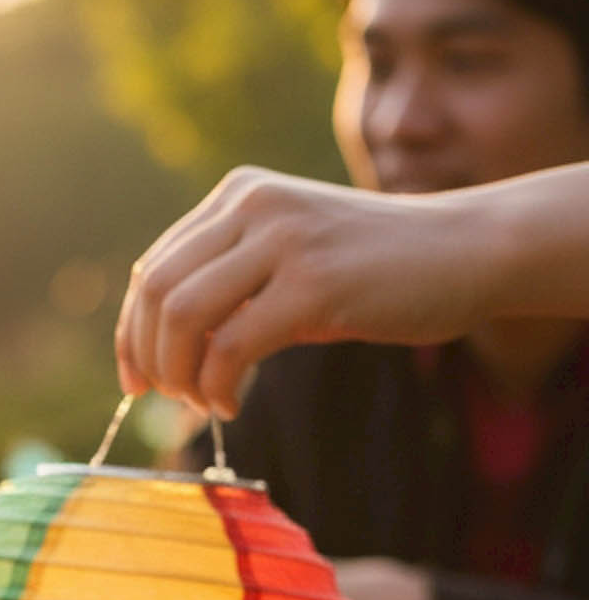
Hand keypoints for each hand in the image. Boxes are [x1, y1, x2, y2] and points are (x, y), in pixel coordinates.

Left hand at [116, 167, 498, 417]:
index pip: (152, 269)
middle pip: (156, 292)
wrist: (467, 250)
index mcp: (238, 194)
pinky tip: (230, 405)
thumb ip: (227, 288)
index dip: (131, 333)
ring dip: (179, 375)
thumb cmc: (372, 269)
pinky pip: (231, 347)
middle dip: (148, 358)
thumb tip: (158, 353)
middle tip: (169, 400)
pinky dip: (217, 388)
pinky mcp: (314, 283)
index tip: (136, 381)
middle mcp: (254, 205)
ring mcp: (284, 239)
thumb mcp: (286, 261)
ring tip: (202, 403)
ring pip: (183, 317)